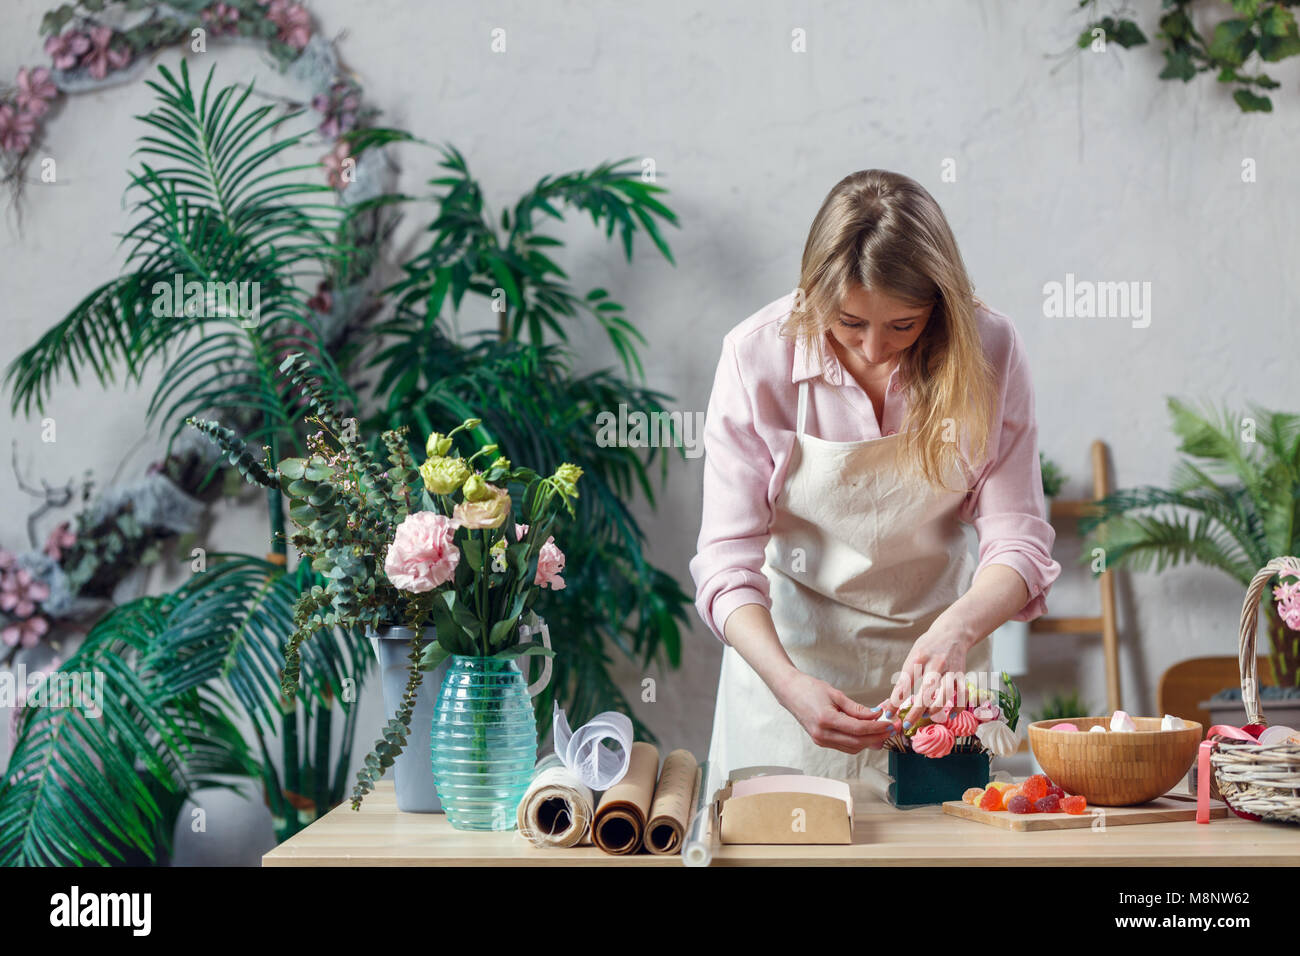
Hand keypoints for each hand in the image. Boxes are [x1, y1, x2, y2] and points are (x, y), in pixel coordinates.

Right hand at [773, 670, 894, 753]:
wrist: (789, 692)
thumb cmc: (809, 688)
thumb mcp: (835, 694)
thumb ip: (856, 708)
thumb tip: (876, 715)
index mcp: (826, 720)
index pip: (859, 729)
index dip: (877, 728)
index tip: (890, 724)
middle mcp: (822, 735)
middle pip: (857, 742)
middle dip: (877, 737)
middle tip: (891, 730)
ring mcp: (821, 740)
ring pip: (852, 748)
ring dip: (869, 741)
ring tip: (882, 731)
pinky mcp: (821, 741)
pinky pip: (844, 746)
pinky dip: (858, 742)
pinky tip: (866, 733)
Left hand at [882, 624, 971, 728]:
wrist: (953, 631)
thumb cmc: (929, 646)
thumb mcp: (913, 655)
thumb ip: (906, 676)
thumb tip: (892, 701)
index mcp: (918, 658)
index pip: (904, 682)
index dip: (895, 700)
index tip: (888, 713)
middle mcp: (935, 664)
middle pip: (925, 692)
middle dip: (915, 712)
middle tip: (906, 725)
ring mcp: (950, 670)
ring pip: (945, 695)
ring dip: (935, 710)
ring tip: (927, 715)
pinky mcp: (962, 675)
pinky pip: (962, 696)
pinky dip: (957, 708)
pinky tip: (949, 715)